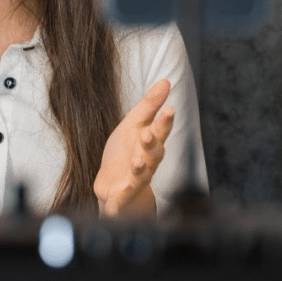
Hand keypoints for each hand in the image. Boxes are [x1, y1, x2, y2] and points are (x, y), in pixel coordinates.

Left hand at [94, 78, 175, 216]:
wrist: (112, 186)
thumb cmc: (126, 153)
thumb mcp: (134, 124)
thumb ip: (150, 105)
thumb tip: (166, 81)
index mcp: (150, 143)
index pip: (160, 131)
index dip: (164, 122)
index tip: (169, 109)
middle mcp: (147, 162)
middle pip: (154, 153)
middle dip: (153, 145)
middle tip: (149, 134)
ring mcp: (135, 181)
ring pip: (142, 175)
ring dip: (140, 169)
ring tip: (137, 162)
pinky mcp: (121, 197)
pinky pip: (122, 199)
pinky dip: (120, 199)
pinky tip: (119, 196)